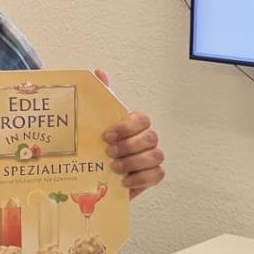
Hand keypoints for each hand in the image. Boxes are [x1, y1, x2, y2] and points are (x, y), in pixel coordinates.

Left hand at [95, 70, 164, 199]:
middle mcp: (145, 140)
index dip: (126, 127)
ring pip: (156, 156)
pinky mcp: (151, 176)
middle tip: (109, 152)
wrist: (95, 174)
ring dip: (133, 162)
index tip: (107, 135)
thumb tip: (100, 72)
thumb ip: (101, 97)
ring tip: (114, 167)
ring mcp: (150, 158)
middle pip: (151, 137)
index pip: (141, 119)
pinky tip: (124, 181)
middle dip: (129, 146)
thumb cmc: (100, 146)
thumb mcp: (96, 122)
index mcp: (133, 125)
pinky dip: (141, 179)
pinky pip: (158, 175)